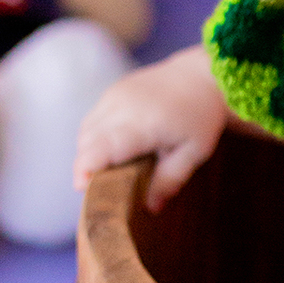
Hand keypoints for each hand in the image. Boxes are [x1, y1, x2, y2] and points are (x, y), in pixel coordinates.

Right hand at [73, 45, 226, 210]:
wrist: (200, 74)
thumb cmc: (200, 116)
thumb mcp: (194, 152)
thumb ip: (169, 180)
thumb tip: (151, 208)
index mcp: (144, 123)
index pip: (102, 147)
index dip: (86, 169)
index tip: (83, 190)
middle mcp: (123, 106)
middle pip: (87, 142)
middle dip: (87, 168)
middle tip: (101, 190)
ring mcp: (114, 95)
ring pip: (85, 131)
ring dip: (88, 154)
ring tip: (108, 172)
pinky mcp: (112, 91)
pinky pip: (92, 120)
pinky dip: (94, 139)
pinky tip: (112, 152)